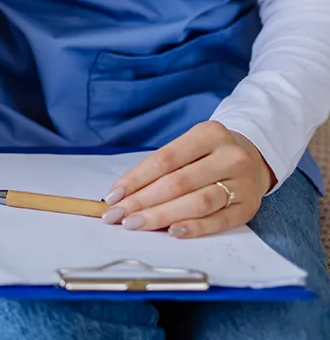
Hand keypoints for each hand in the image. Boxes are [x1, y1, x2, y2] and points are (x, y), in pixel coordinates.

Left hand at [103, 121, 276, 238]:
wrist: (254, 158)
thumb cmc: (208, 154)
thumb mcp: (188, 146)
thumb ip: (160, 167)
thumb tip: (123, 194)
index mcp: (209, 134)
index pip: (164, 160)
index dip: (135, 179)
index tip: (113, 196)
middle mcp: (229, 157)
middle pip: (178, 183)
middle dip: (142, 202)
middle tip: (117, 216)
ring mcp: (242, 183)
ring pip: (197, 203)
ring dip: (161, 216)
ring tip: (136, 224)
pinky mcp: (248, 208)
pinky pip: (218, 221)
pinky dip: (194, 227)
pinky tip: (171, 231)